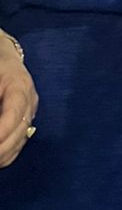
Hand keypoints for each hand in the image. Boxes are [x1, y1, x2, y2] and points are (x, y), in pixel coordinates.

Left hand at [0, 35, 37, 166]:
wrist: (3, 54)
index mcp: (20, 84)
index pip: (14, 113)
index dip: (2, 132)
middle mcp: (30, 99)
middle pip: (20, 131)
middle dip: (1, 149)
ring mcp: (30, 110)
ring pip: (20, 141)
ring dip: (3, 155)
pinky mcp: (27, 119)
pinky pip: (20, 142)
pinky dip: (7, 154)